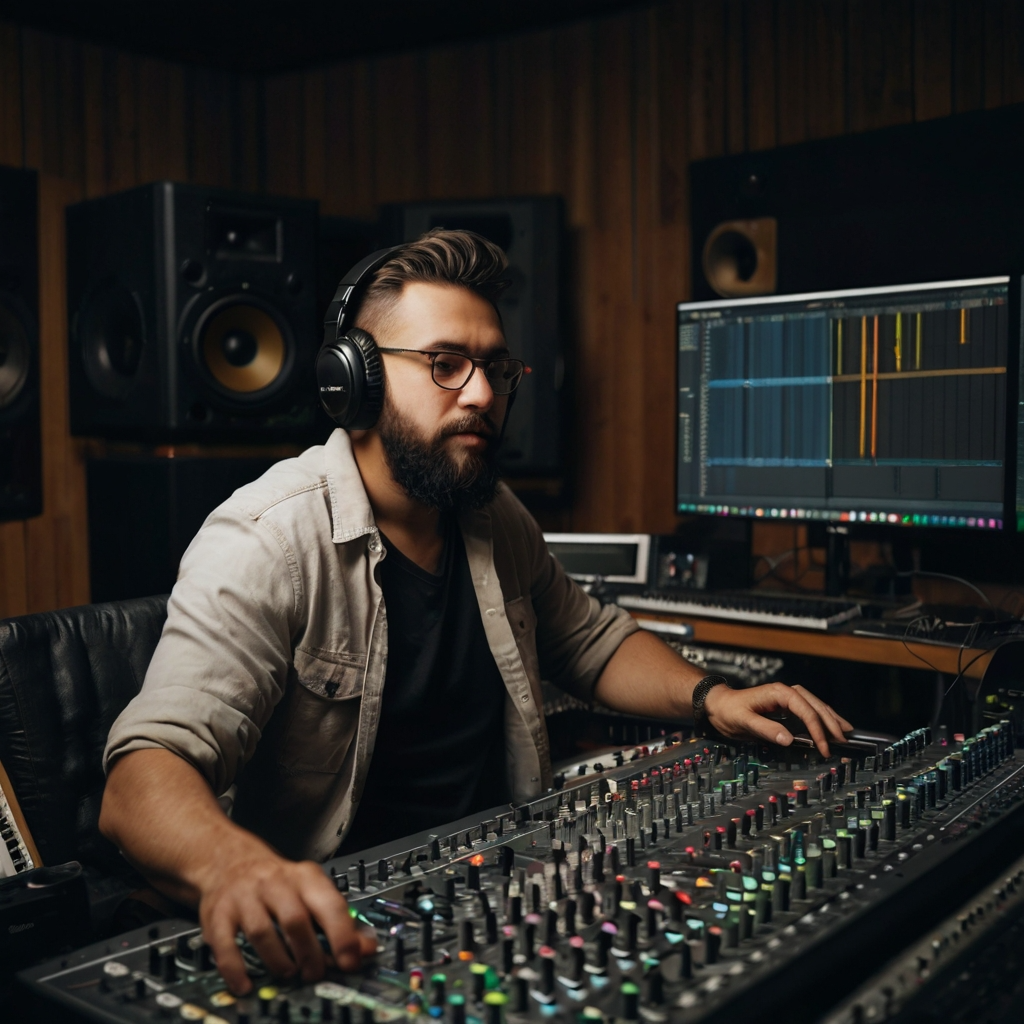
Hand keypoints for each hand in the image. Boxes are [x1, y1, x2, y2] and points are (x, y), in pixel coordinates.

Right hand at [197, 849, 376, 994]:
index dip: (342, 936)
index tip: (350, 961)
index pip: (329, 905)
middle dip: (309, 953)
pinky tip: (246, 984)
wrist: (229, 860)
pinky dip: (236, 969)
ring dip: (278, 961)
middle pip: (296, 920)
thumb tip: (366, 948)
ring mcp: (244, 898)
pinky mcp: (218, 914)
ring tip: (288, 973)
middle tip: (315, 974)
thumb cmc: (277, 882)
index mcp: (305, 877)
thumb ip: (339, 919)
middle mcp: (274, 884)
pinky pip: (226, 945)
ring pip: (262, 932)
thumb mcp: (312, 890)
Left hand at [703, 682, 851, 756]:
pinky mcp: (786, 705)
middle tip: (843, 740)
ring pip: (816, 705)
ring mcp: (787, 697)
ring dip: (831, 718)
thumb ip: (766, 729)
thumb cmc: (729, 711)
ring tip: (846, 731)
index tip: (823, 747)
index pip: (806, 710)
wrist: (718, 705)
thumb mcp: (744, 722)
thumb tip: (789, 739)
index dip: (818, 730)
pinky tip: (830, 725)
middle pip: (816, 705)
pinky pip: (809, 709)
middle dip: (831, 723)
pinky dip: (822, 717)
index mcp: (778, 693)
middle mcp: (786, 692)